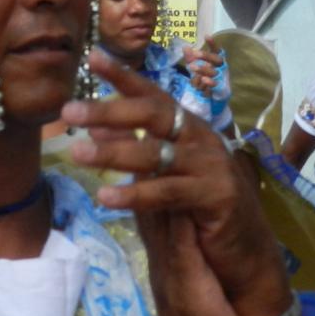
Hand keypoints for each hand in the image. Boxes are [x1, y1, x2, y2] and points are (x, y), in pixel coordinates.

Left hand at [64, 48, 292, 315]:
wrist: (245, 258)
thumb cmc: (201, 215)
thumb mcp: (163, 177)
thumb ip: (135, 149)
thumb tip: (97, 125)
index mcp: (189, 130)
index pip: (152, 95)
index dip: (123, 76)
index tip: (91, 57)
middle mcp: (202, 140)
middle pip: (152, 115)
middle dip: (109, 110)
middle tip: (69, 112)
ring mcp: (212, 167)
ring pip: (155, 153)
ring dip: (113, 152)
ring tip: (77, 153)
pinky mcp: (218, 197)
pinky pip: (168, 192)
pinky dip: (135, 194)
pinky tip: (105, 198)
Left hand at [182, 39, 224, 94]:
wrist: (211, 94)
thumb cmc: (204, 77)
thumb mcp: (196, 66)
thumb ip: (190, 57)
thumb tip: (185, 47)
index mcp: (216, 61)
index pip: (216, 50)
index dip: (212, 43)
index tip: (206, 36)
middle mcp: (220, 67)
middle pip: (216, 59)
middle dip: (206, 56)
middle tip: (195, 54)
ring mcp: (221, 77)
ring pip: (213, 72)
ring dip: (202, 69)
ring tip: (191, 66)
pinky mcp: (219, 88)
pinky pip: (215, 84)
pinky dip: (210, 82)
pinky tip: (203, 79)